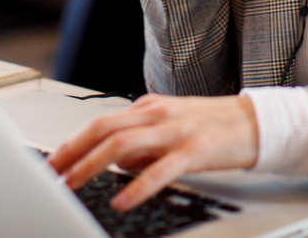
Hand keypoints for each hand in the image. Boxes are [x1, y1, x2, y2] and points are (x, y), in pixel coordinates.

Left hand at [49, 94, 258, 211]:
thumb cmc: (213, 126)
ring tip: (72, 186)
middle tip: (51, 175)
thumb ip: (141, 142)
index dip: (72, 143)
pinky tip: (122, 200)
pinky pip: (160, 169)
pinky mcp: (195, 150)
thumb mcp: (170, 127)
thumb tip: (114, 164)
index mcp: (149, 108)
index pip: (100, 123)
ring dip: (91, 166)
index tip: (52, 163)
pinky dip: (137, 185)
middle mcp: (157, 114)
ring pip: (122, 145)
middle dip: (72, 153)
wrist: (256, 121)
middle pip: (103, 130)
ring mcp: (175, 130)